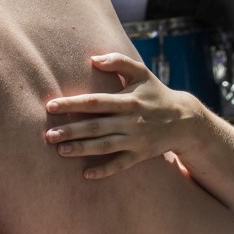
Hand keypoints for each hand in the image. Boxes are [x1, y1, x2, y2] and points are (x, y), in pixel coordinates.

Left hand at [43, 53, 203, 178]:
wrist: (185, 119)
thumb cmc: (155, 93)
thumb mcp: (141, 73)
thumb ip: (118, 62)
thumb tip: (92, 59)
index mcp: (128, 100)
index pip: (95, 102)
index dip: (72, 104)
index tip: (51, 106)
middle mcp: (130, 121)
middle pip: (96, 126)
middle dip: (71, 131)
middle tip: (48, 135)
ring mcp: (135, 139)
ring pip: (105, 146)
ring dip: (82, 149)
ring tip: (60, 151)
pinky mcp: (140, 154)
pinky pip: (120, 164)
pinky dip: (105, 170)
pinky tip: (86, 174)